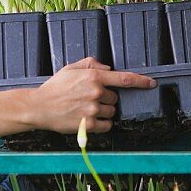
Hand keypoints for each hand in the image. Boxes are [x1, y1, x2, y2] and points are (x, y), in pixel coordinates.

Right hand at [30, 57, 156, 134]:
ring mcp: (93, 110)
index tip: (152, 83)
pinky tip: (88, 119)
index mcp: (94, 77)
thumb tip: (107, 68)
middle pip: (115, 98)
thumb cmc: (54, 88)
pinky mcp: (89, 125)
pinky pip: (107, 125)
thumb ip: (91, 65)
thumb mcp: (71, 68)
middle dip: (106, 99)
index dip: (141, 81)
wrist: (39, 107)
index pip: (124, 78)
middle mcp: (96, 93)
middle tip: (89, 99)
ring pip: (112, 112)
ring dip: (104, 112)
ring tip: (85, 109)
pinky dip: (101, 124)